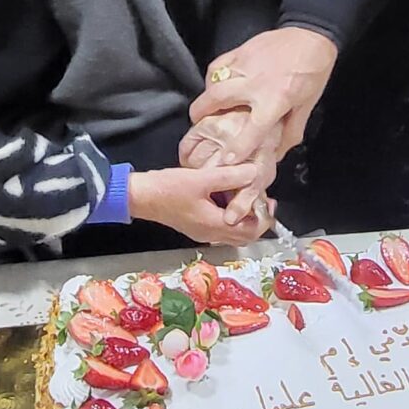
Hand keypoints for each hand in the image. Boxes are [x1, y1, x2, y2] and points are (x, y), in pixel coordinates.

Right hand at [128, 163, 275, 245]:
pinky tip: (229, 198)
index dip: (264, 217)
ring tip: (248, 197)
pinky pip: (221, 228)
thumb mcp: (201, 178)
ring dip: (244, 219)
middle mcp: (210, 234)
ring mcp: (201, 232)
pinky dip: (231, 217)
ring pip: (233, 233)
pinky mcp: (195, 226)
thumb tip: (254, 173)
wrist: (139, 197)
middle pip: (244, 236)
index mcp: (214, 225)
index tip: (269, 199)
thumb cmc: (167, 188)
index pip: (250, 231)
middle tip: (263, 201)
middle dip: (257, 220)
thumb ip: (229, 176)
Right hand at [188, 29, 340, 166]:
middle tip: (198, 124)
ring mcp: (245, 64)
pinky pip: (217, 66)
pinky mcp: (240, 51)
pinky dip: (212, 78)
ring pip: (213, 82)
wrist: (312, 35)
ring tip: (207, 107)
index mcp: (275, 99)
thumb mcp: (307, 105)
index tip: (226, 158)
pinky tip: (216, 85)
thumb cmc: (313, 71)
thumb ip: (291, 131)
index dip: (237, 148)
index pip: (251, 129)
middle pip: (217, 100)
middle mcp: (255, 82)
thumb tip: (278, 153)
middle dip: (201, 114)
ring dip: (206, 96)